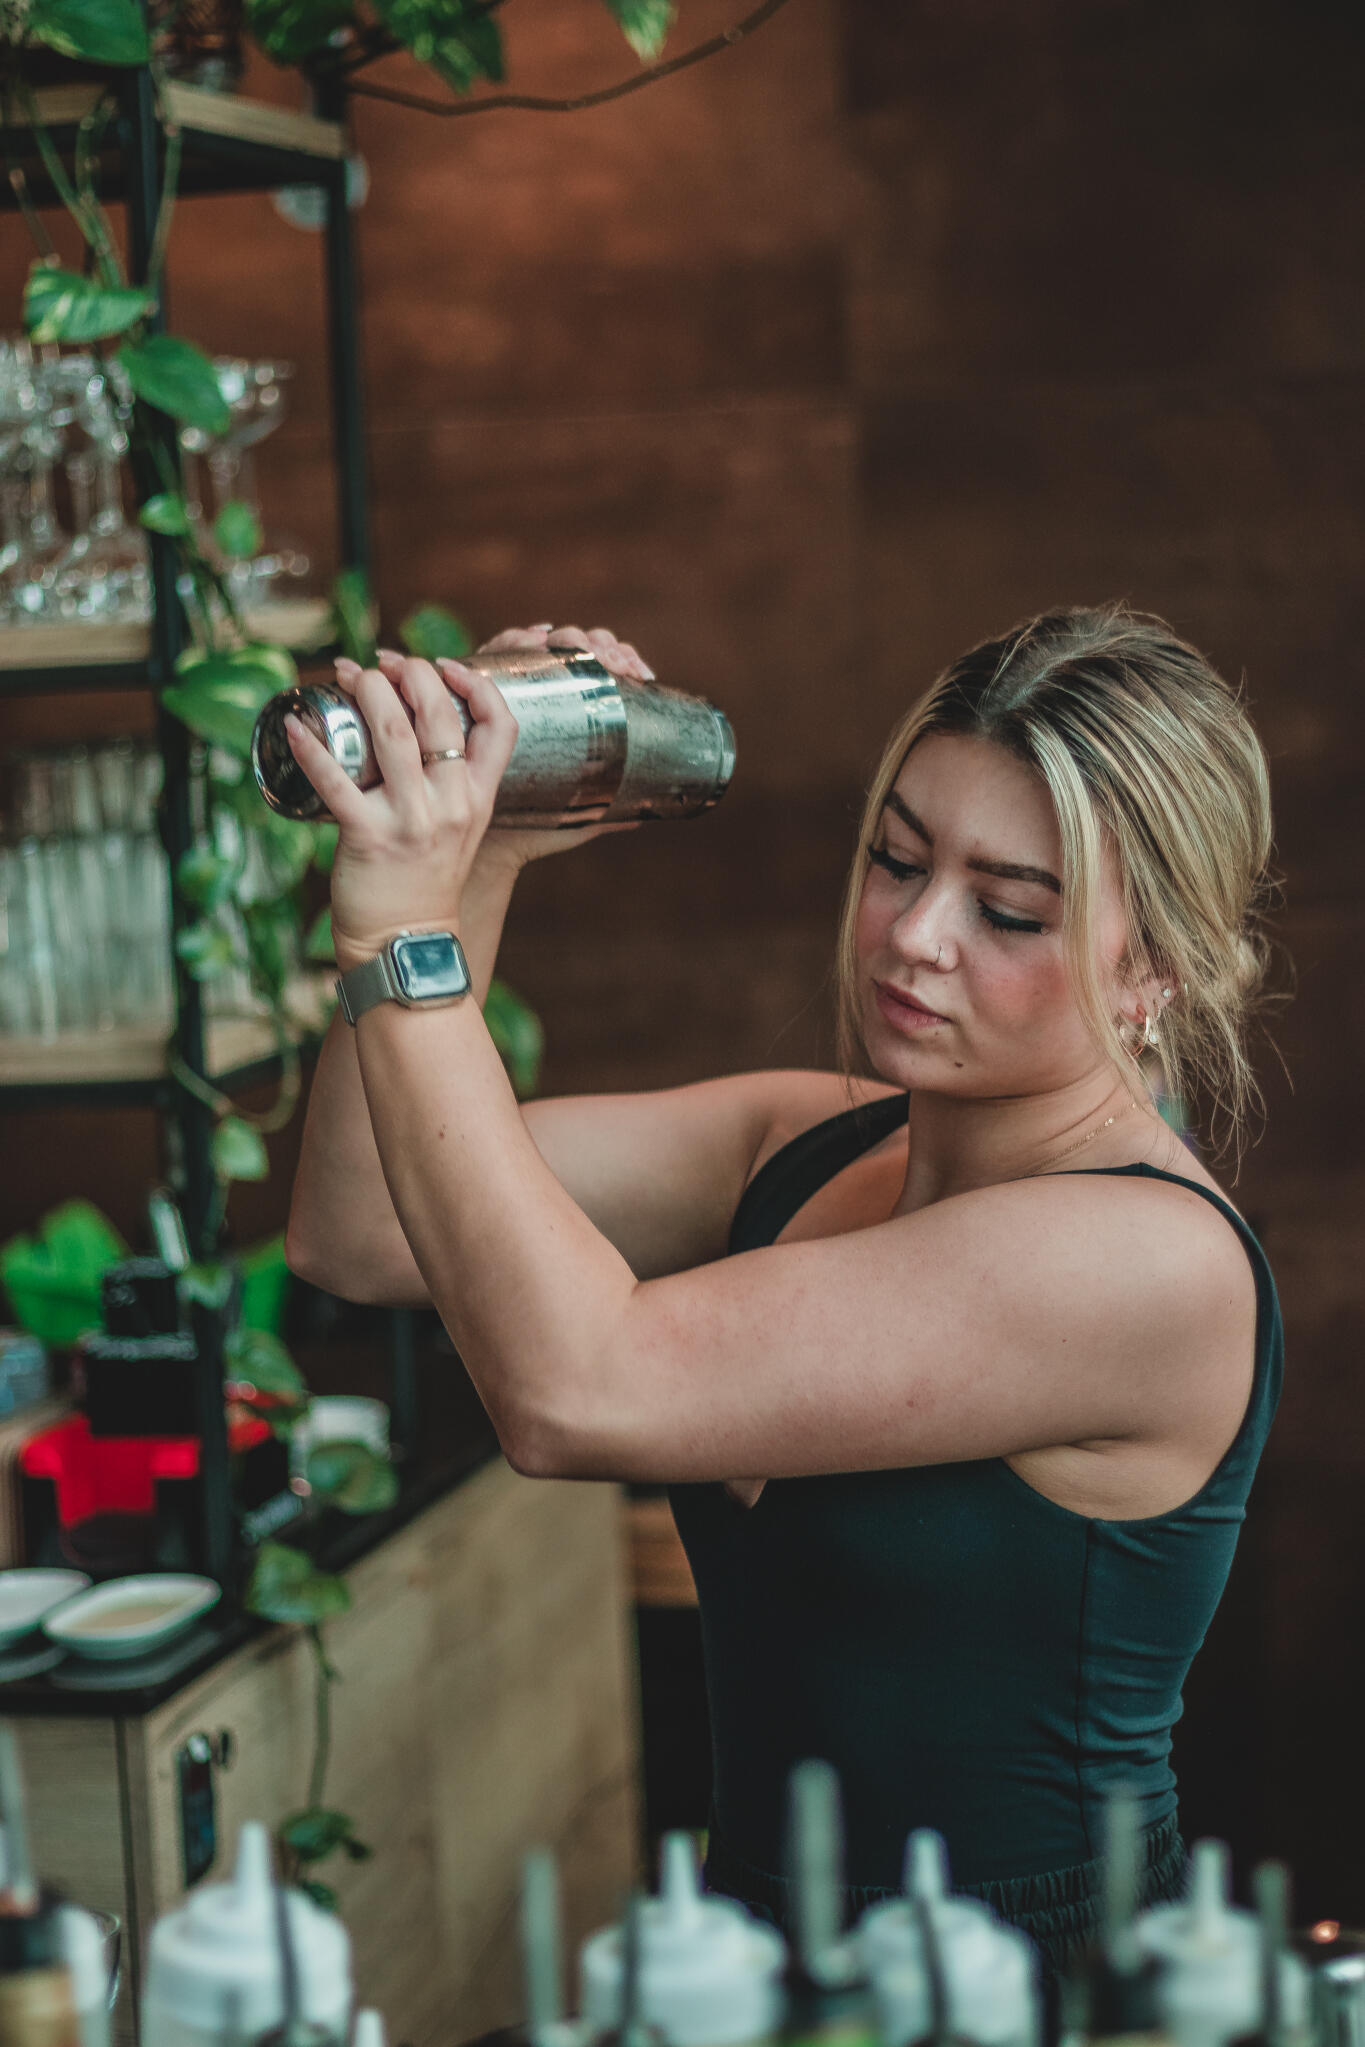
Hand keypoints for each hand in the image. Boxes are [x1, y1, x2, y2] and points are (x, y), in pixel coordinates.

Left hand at [284, 652, 516, 972]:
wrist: (406, 945)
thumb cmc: (424, 882)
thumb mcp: (459, 829)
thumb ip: (451, 784)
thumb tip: (414, 727)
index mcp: (478, 796)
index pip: (500, 724)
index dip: (476, 682)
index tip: (445, 665)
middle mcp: (452, 803)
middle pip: (438, 713)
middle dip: (407, 672)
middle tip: (378, 664)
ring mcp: (412, 820)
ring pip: (393, 732)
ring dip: (366, 690)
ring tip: (345, 674)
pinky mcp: (369, 836)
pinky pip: (336, 781)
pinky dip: (311, 747)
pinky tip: (295, 726)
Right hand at [473, 623, 649, 869]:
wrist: (487, 843)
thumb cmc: (532, 826)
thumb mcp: (576, 816)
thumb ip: (605, 812)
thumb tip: (641, 817)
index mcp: (570, 713)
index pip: (601, 668)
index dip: (622, 659)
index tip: (641, 675)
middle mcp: (543, 693)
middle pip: (575, 648)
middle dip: (599, 644)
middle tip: (615, 663)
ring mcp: (513, 688)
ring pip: (541, 644)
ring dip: (565, 638)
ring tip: (582, 650)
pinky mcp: (481, 691)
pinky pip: (496, 653)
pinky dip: (515, 639)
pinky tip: (534, 639)